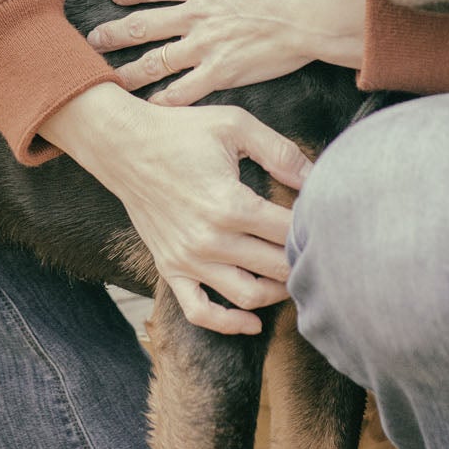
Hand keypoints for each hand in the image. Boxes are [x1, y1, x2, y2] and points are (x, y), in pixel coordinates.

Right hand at [38, 81, 311, 333]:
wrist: (122, 146)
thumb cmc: (180, 132)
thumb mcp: (235, 125)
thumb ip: (280, 151)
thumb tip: (316, 179)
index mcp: (230, 204)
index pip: (288, 231)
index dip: (314, 227)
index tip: (326, 221)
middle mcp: (210, 240)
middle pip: (276, 267)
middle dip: (303, 261)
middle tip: (319, 251)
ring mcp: (188, 260)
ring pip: (248, 296)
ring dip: (278, 292)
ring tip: (293, 275)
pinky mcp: (170, 268)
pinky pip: (200, 312)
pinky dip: (228, 324)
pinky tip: (252, 321)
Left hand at [86, 0, 365, 105]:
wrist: (319, 8)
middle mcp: (198, 15)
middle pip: (143, 25)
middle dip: (114, 33)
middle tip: (92, 41)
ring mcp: (208, 46)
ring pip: (156, 62)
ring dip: (130, 71)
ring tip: (109, 80)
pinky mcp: (225, 72)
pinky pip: (186, 90)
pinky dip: (167, 100)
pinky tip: (152, 107)